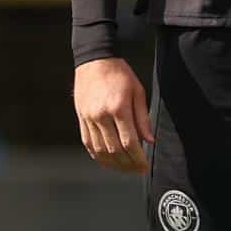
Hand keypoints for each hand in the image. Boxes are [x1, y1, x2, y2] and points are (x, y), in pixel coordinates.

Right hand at [74, 57, 152, 174]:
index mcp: (118, 108)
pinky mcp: (81, 118)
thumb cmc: (119, 73)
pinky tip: (107, 161)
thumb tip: (150, 140)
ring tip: (124, 168)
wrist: (95, 60)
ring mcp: (89, 118)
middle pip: (114, 150)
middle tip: (137, 170)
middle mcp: (101, 115)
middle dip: (127, 164)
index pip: (129, 142)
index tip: (144, 166)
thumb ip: (143, 118)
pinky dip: (97, 155)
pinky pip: (88, 143)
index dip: (137, 158)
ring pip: (100, 150)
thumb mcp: (138, 91)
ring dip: (113, 164)